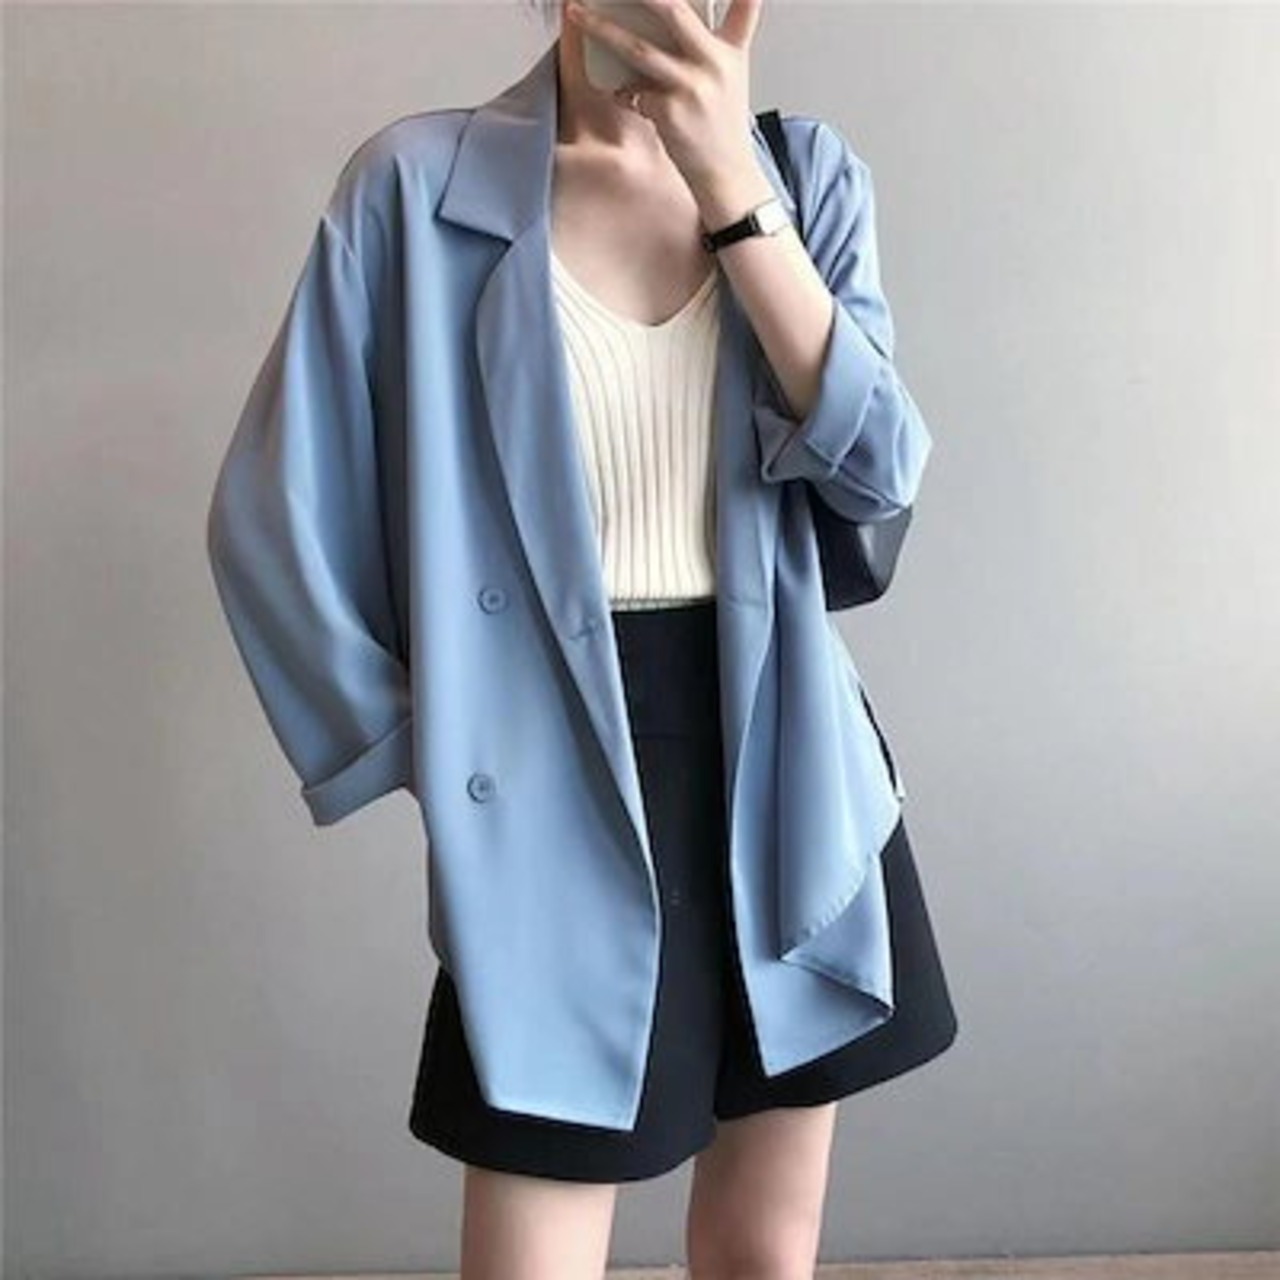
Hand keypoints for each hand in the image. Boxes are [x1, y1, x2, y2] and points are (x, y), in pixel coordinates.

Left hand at [563, 0, 764, 197]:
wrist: (725, 175)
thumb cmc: (720, 127)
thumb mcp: (730, 79)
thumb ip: (709, 46)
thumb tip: (660, 18)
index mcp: (731, 52)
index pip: (745, 6)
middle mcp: (714, 64)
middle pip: (674, 11)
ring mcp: (691, 88)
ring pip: (638, 50)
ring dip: (602, 29)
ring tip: (576, 14)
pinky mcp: (670, 113)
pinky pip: (632, 90)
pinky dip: (623, 90)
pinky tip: (624, 94)